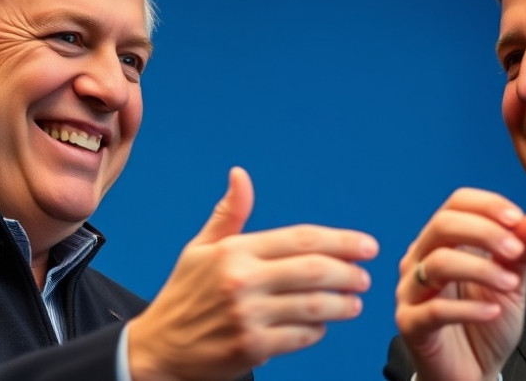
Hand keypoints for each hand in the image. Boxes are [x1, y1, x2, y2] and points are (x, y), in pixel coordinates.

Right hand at [127, 167, 378, 380]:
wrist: (158, 349)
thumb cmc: (184, 296)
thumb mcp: (200, 249)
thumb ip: (229, 214)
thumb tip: (240, 175)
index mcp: (234, 251)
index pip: (301, 239)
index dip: (341, 241)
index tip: (367, 246)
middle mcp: (242, 280)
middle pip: (315, 270)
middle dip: (349, 273)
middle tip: (365, 276)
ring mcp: (248, 316)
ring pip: (314, 306)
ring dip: (342, 304)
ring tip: (354, 302)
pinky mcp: (251, 348)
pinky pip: (301, 336)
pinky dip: (318, 330)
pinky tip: (321, 324)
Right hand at [394, 188, 525, 380]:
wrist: (471, 372)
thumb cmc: (485, 324)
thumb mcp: (512, 284)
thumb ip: (521, 252)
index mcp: (441, 242)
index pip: (455, 204)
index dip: (486, 205)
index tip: (517, 219)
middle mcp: (419, 260)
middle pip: (442, 225)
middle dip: (484, 232)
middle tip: (516, 251)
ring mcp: (410, 291)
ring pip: (438, 263)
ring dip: (481, 269)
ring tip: (510, 284)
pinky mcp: (410, 323)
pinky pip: (435, 309)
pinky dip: (469, 308)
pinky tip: (492, 312)